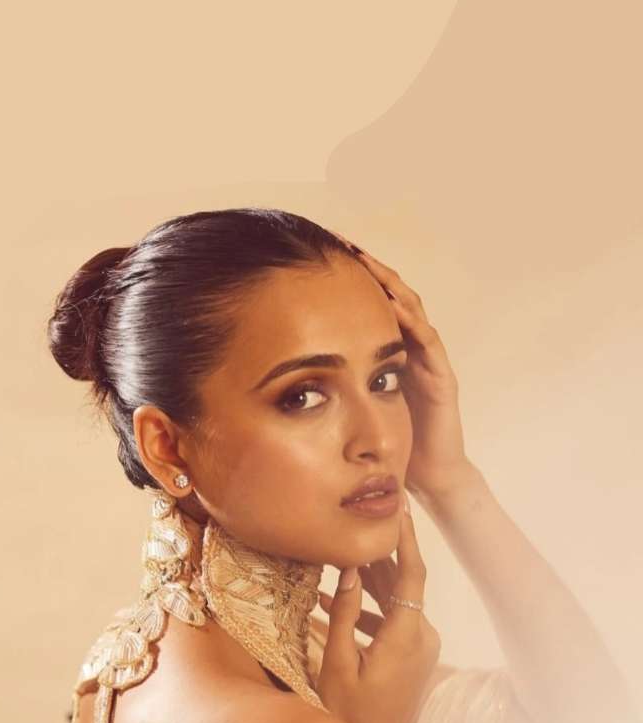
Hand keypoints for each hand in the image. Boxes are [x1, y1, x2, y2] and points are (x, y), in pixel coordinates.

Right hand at [315, 504, 440, 722]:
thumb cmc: (350, 719)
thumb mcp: (338, 666)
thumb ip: (345, 615)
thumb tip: (347, 570)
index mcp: (408, 636)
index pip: (413, 574)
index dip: (406, 538)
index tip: (399, 506)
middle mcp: (423, 639)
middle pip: (404, 584)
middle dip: (382, 554)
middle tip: (360, 521)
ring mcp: (421, 650)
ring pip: (396, 603)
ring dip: (369, 583)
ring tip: (336, 558)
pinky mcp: (413, 660)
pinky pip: (393, 623)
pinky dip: (369, 610)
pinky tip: (335, 601)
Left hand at [336, 238, 474, 499]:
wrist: (429, 478)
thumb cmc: (391, 445)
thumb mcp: (353, 408)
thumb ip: (330, 389)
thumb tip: (281, 379)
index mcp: (389, 353)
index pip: (369, 306)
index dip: (349, 281)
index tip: (319, 258)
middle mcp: (411, 349)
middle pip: (390, 296)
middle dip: (367, 270)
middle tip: (340, 244)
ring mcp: (429, 361)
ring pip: (411, 310)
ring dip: (389, 284)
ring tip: (364, 262)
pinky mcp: (442, 379)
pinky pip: (427, 341)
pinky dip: (409, 320)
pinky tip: (390, 304)